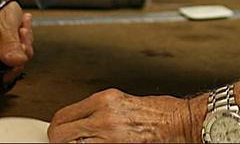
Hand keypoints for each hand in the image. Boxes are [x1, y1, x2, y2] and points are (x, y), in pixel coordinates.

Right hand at [0, 0, 33, 80]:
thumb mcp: (4, 21)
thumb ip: (9, 45)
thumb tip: (15, 63)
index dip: (9, 67)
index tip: (20, 51)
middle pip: (0, 67)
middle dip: (18, 51)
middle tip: (22, 33)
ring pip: (9, 58)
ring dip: (21, 42)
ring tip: (21, 24)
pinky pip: (11, 48)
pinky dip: (20, 37)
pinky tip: (20, 24)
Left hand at [47, 88, 207, 142]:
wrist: (181, 123)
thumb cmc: (159, 113)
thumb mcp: (123, 102)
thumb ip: (99, 111)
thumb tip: (78, 124)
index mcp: (104, 100)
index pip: (62, 117)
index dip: (57, 130)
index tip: (59, 134)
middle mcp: (104, 117)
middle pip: (60, 135)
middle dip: (59, 142)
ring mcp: (110, 137)